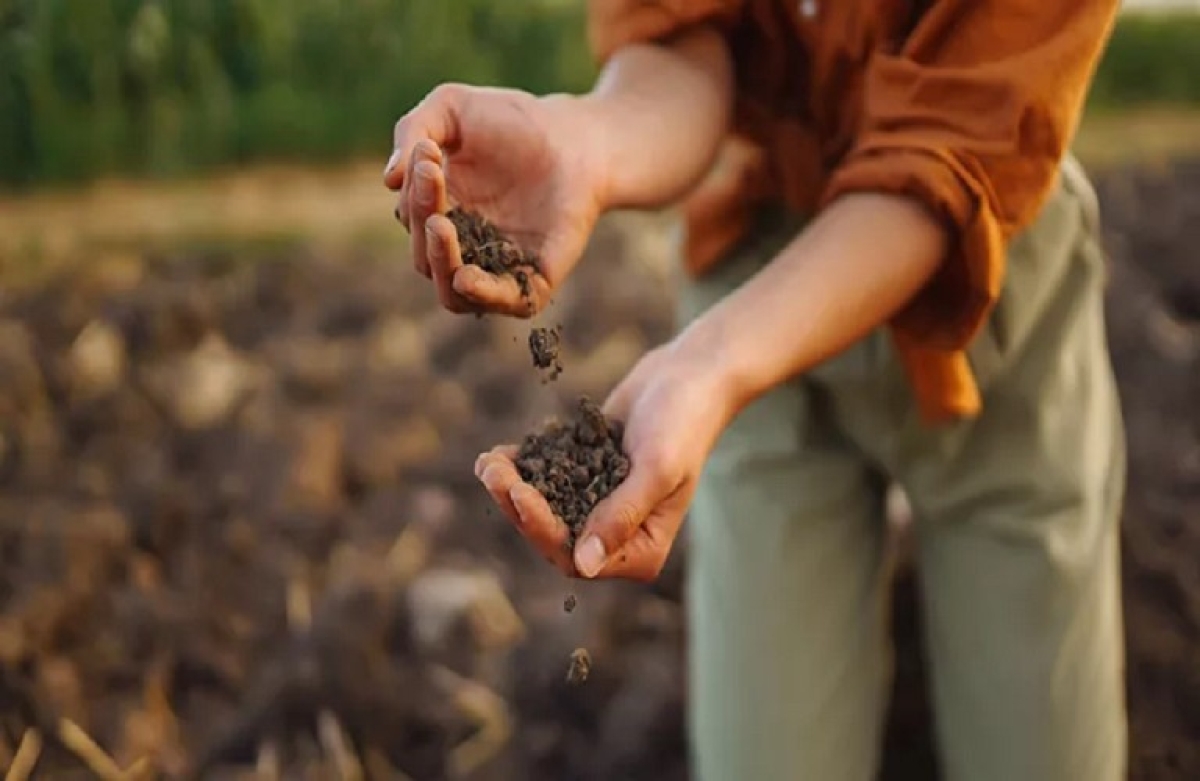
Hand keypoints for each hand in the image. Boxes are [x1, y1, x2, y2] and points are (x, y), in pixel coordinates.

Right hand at [386, 85, 604, 316]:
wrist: (577, 137)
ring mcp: (497, 269)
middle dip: (423, 217)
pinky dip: (480, 295)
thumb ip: (413, 131)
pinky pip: (501, 303)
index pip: (414, 220)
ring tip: (440, 225)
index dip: (414, 192)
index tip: (428, 154)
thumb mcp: (452, 107)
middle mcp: (464, 249)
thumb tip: (389, 179)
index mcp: (439, 214)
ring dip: (439, 261)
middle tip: (433, 176)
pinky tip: (464, 277)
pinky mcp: (533, 282)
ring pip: (451, 292)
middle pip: (425, 257)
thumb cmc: (512, 120)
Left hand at [474, 341, 736, 581]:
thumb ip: (621, 516)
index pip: (578, 558)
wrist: (690, 375)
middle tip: (492, 470)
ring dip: (511, 488)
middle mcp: (618, 535)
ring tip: (489, 462)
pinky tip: (502, 453)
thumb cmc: (684, 422)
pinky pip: (546, 482)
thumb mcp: (656, 469)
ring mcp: (599, 505)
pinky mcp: (585, 475)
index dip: (543, 531)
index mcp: (642, 549)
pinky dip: (523, 469)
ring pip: (543, 509)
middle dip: (518, 505)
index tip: (520, 493)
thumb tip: (584, 565)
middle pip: (552, 536)